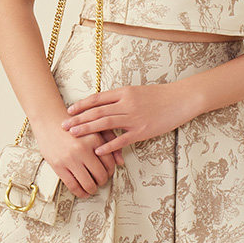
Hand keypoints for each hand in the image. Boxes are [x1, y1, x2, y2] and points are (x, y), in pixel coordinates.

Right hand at [32, 118, 124, 198]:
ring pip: (88, 183)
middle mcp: (83, 149)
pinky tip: (82, 192)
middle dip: (102, 181)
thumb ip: (110, 141)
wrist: (49, 121)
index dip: (111, 171)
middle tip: (101, 181)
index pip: (109, 162)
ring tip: (92, 187)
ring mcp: (70, 158)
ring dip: (93, 189)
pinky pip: (72, 185)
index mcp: (93, 139)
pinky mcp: (58, 166)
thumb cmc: (73, 125)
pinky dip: (80, 192)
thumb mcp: (94, 127)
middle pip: (100, 175)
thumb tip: (121, 161)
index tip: (108, 173)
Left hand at [59, 82, 195, 156]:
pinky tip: (97, 150)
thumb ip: (121, 97)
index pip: (98, 98)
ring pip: (105, 123)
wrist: (180, 99)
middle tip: (63, 125)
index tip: (69, 110)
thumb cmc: (159, 95)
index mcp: (125, 92)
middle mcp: (126, 103)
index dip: (82, 105)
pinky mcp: (142, 130)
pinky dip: (109, 145)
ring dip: (87, 130)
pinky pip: (122, 139)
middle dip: (79, 119)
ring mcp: (134, 117)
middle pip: (97, 111)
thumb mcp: (137, 91)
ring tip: (74, 135)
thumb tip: (105, 104)